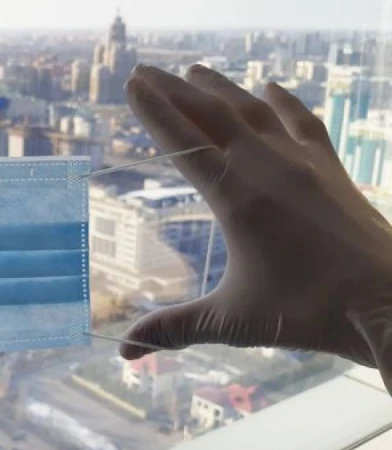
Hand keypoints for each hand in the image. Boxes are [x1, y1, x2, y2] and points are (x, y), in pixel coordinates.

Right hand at [120, 64, 391, 392]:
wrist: (390, 302)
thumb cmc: (309, 310)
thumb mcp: (233, 320)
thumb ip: (174, 330)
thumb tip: (124, 353)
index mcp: (236, 197)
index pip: (183, 144)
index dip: (154, 113)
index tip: (133, 85)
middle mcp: (266, 168)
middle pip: (212, 116)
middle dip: (175, 90)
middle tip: (146, 69)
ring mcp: (303, 163)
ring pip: (253, 111)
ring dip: (221, 88)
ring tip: (195, 69)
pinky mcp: (331, 169)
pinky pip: (302, 122)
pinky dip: (283, 101)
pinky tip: (270, 87)